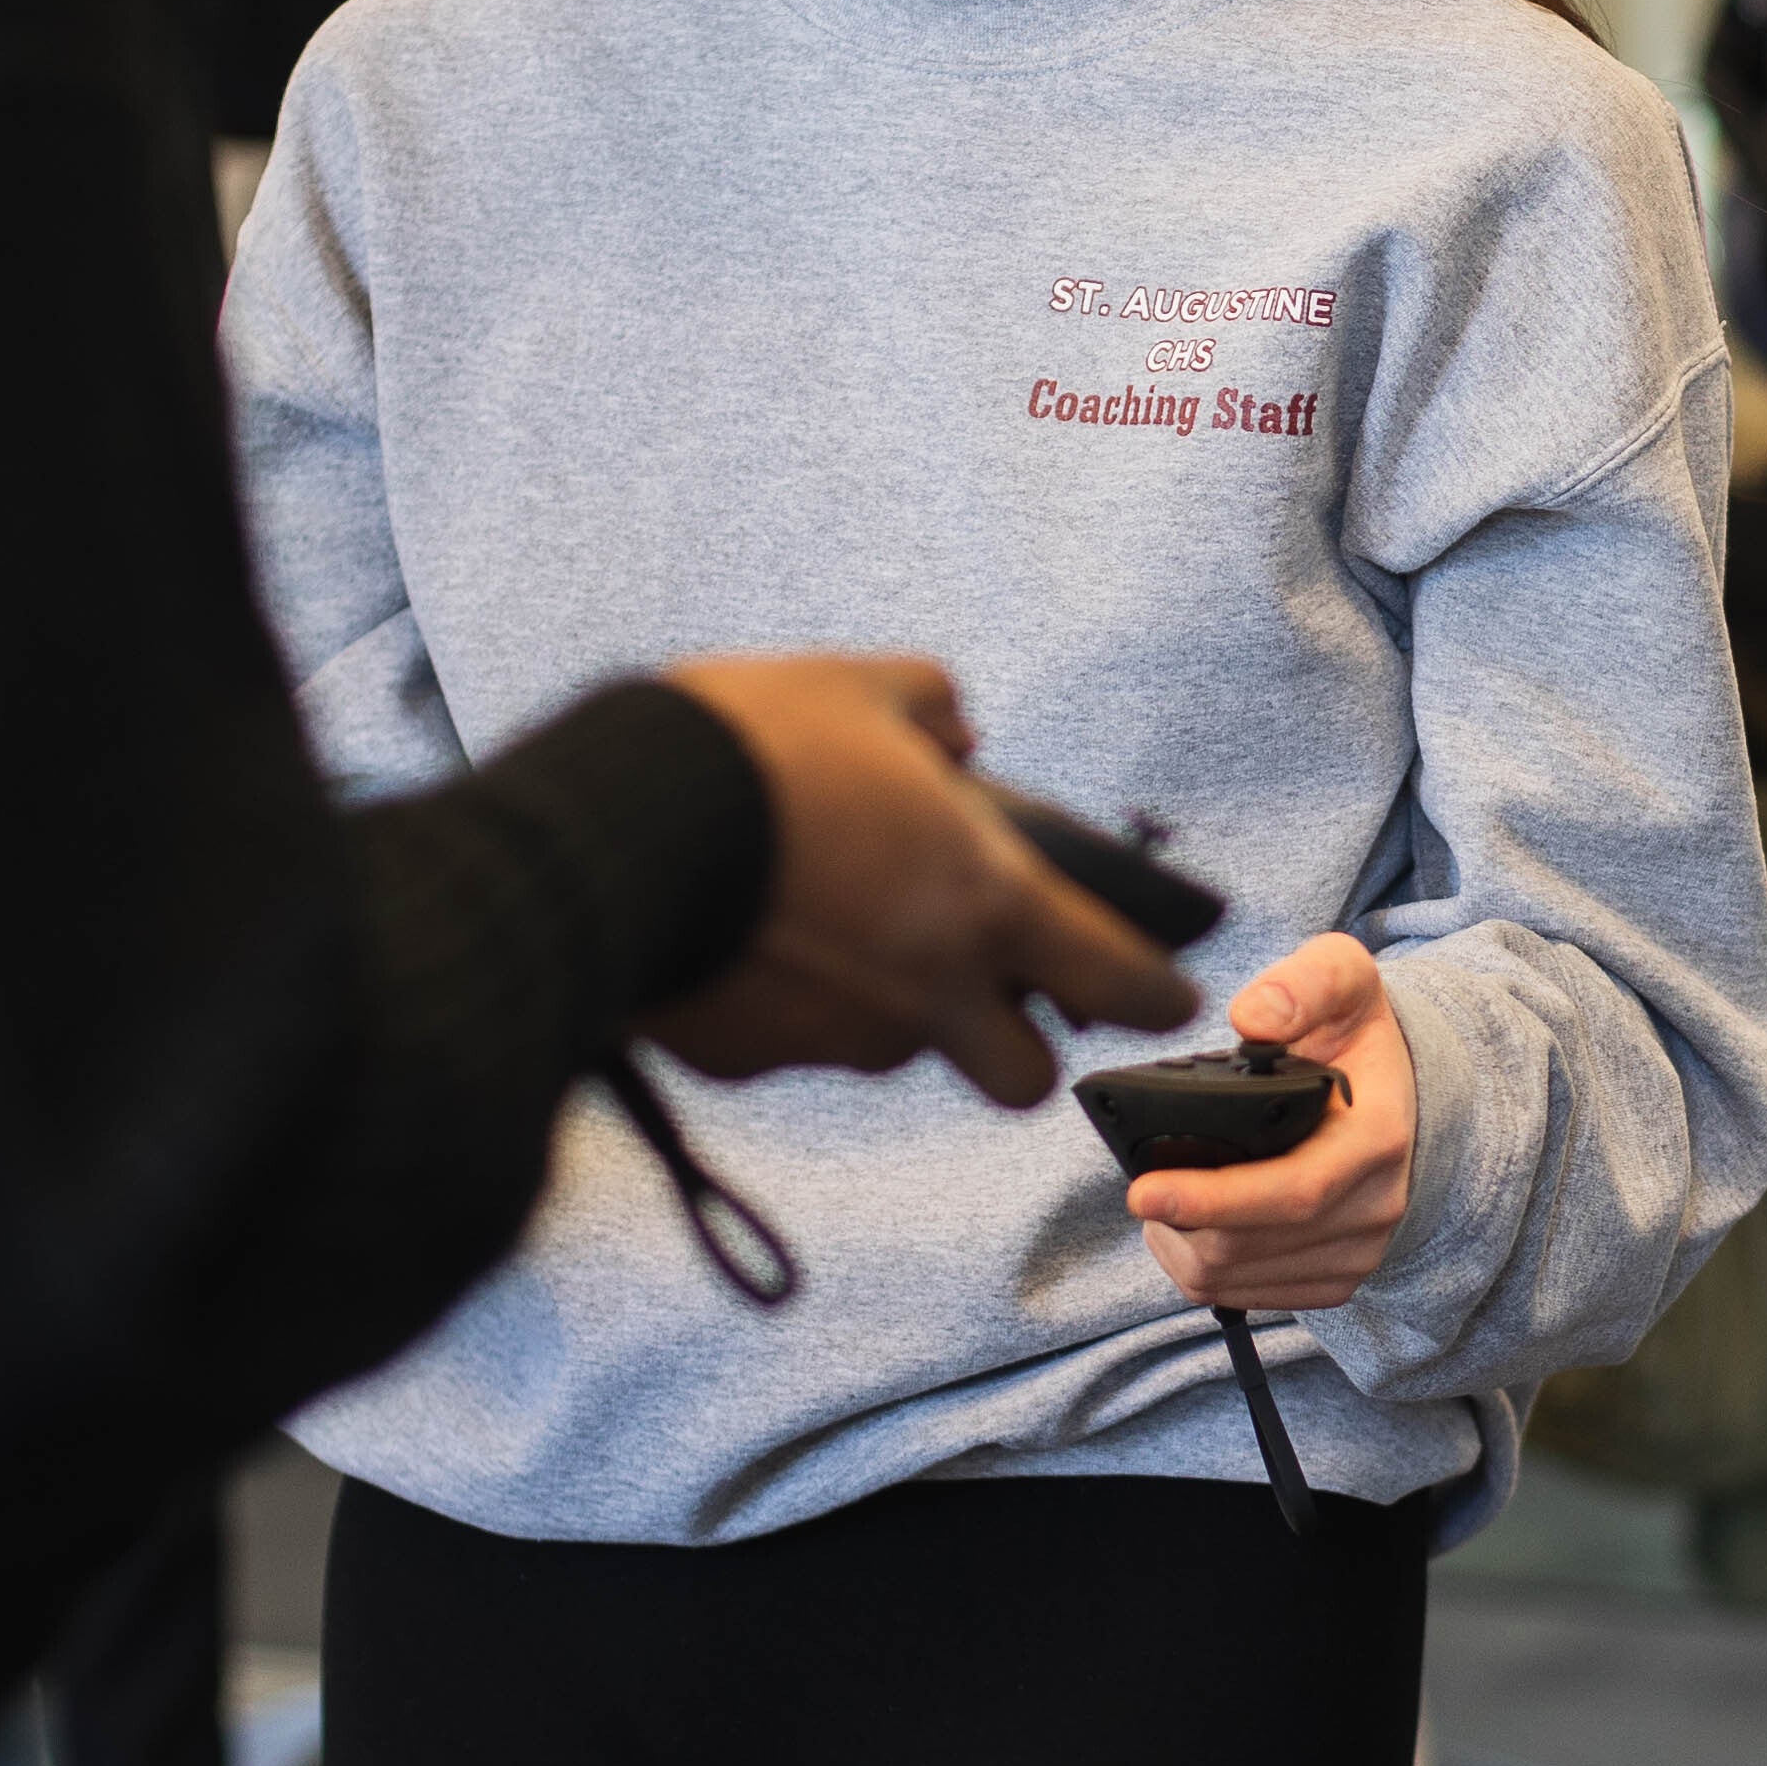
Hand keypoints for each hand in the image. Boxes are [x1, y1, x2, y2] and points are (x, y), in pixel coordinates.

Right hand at [641, 655, 1196, 1099]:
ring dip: (886, 1006)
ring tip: (824, 916)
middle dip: (1013, 1043)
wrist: (604, 828)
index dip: (1155, 997)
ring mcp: (837, 1041)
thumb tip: (956, 736)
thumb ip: (935, 708)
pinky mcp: (750, 1061)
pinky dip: (785, 1003)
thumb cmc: (752, 747)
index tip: (1162, 993)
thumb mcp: (861, 686)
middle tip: (978, 977)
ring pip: (896, 1051)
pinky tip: (742, 935)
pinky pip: (792, 1042)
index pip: (1126, 990)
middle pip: (1023, 1079)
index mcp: (986, 906)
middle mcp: (928, 997)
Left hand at [1130, 934, 1416, 1313]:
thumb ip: (1304, 983)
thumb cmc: (1355, 1034)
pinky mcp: (1336, 1280)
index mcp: (1378, 1137)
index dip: (1213, 1199)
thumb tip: (1252, 1017)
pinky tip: (1191, 1230)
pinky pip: (1246, 1297)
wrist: (1400, 1093)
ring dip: (1182, 1248)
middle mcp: (1376, 1206)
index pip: (1294, 1191)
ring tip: (1164, 1204)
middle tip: (1139, 1188)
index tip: (1143, 1191)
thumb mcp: (1344, 978)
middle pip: (1250, 1245)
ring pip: (1236, 1279)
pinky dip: (1204, 1271)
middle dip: (1179, 1224)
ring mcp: (1359, 1251)